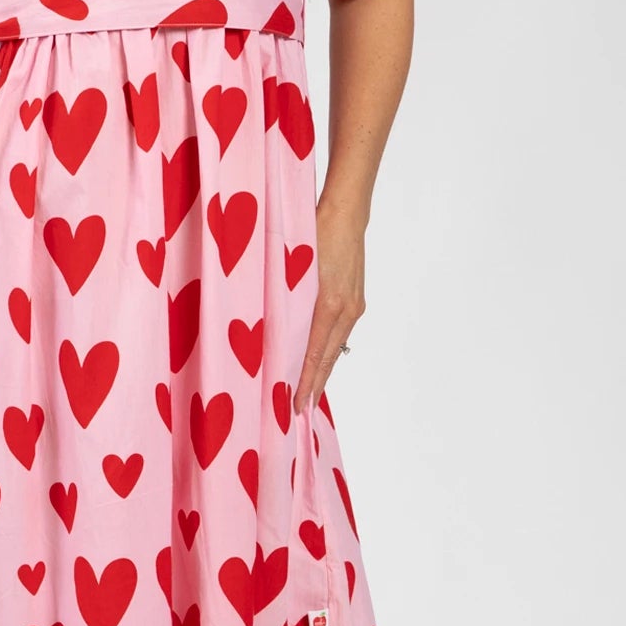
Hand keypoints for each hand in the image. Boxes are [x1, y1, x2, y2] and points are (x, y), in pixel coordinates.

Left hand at [293, 202, 365, 414]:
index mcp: (330, 304)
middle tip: (301, 410)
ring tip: (309, 393)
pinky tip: (320, 361)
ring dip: (322, 370)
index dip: (305, 381)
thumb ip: (285, 299)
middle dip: (315, 385)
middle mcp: (347, 310)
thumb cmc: (314, 233)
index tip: (296, 405)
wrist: (346, 214)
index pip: (314, 354)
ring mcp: (355, 306)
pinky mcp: (356, 300)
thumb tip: (270, 327)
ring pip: (336, 347)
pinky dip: (329, 351)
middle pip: (329, 358)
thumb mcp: (294, 267)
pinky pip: (340, 334)